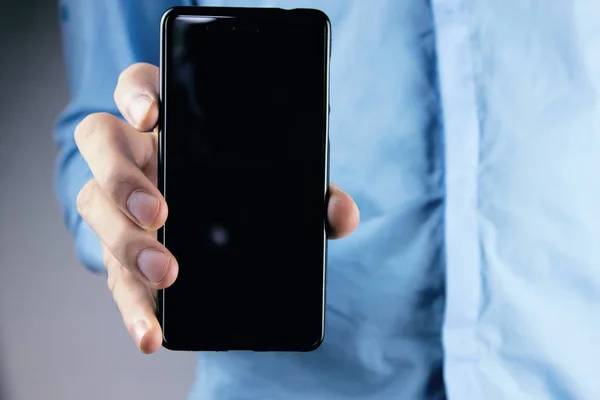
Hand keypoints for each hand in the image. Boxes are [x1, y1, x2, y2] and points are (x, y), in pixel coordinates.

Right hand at [74, 63, 359, 353]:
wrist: (222, 231)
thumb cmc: (245, 191)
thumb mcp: (279, 184)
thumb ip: (313, 193)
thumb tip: (341, 215)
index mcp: (172, 124)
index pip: (139, 86)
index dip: (135, 94)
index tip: (152, 117)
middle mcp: (137, 154)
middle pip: (101, 142)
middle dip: (123, 176)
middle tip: (159, 212)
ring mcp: (121, 202)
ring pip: (95, 206)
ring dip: (125, 242)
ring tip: (165, 274)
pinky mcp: (121, 251)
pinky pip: (112, 274)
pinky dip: (131, 306)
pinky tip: (151, 332)